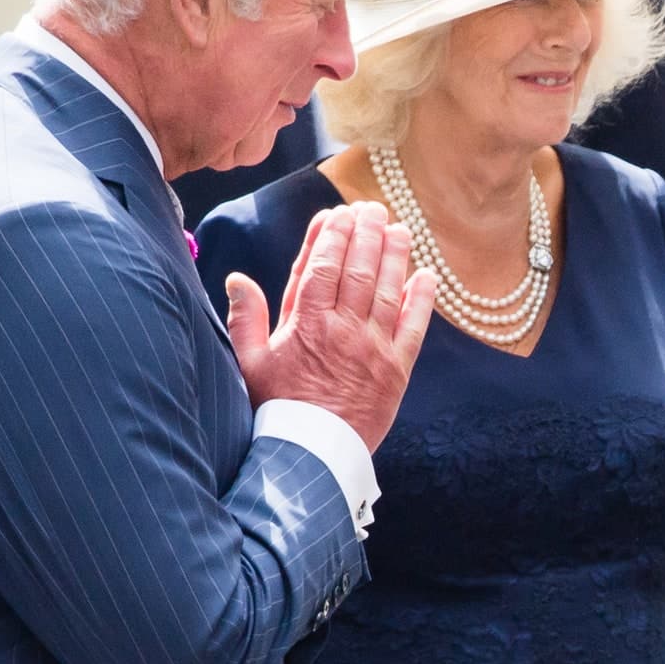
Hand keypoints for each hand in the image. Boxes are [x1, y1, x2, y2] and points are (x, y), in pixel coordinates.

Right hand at [224, 203, 436, 450]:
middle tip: (371, 209)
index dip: (331, 236)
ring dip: (395, 256)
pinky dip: (422, 300)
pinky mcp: (397, 370)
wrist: (312, 454)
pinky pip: (414, 328)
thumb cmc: (277, 409)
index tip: (338, 214)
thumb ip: (246, 318)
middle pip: (358, 270)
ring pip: (388, 291)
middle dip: (365, 234)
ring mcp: (373, 348)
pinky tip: (427, 275)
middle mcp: (343, 330)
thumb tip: (237, 278)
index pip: (321, 267)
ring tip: (398, 229)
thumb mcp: (250, 363)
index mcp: (306, 324)